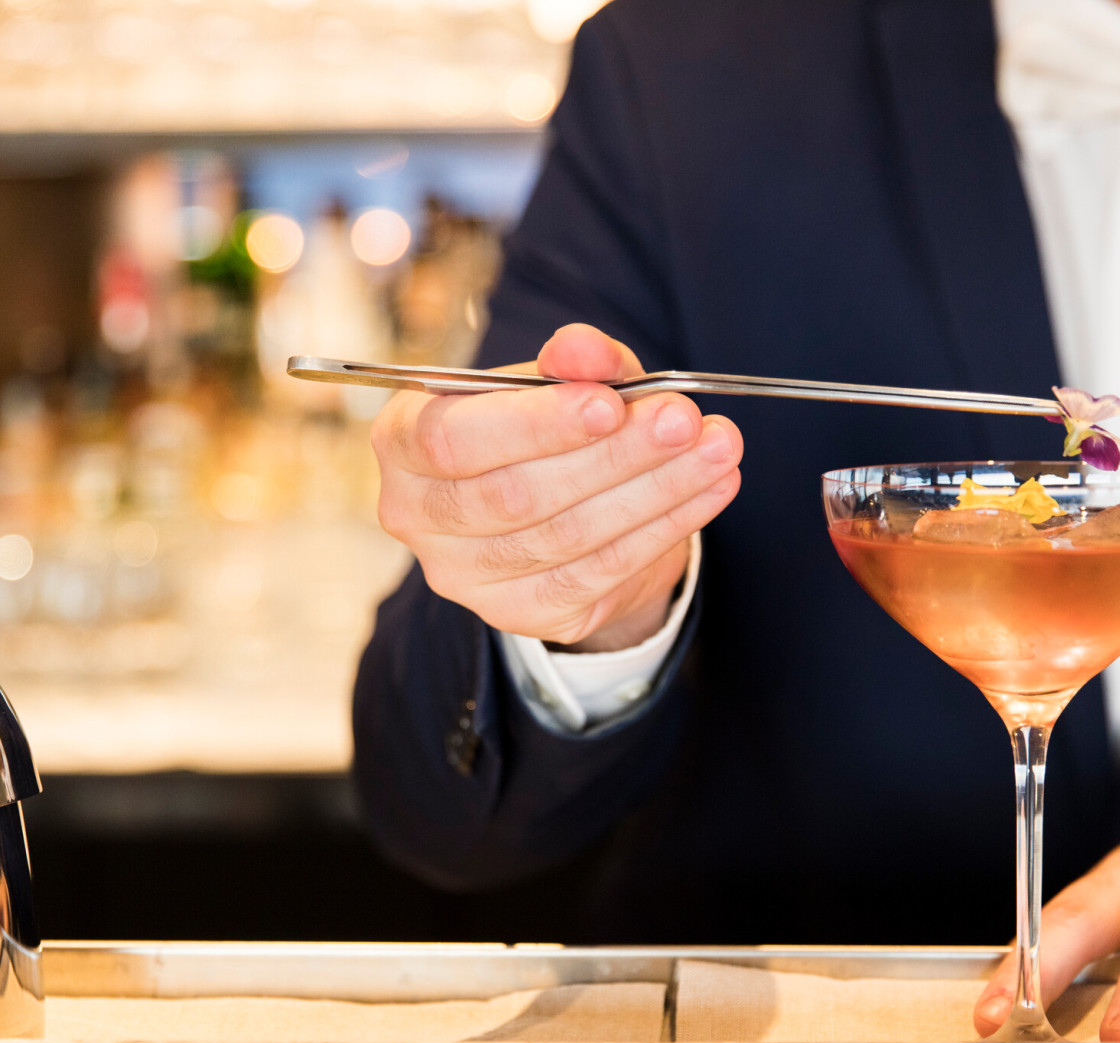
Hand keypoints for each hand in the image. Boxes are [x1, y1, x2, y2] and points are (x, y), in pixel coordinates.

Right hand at [371, 324, 742, 650]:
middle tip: (684, 422)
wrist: (559, 503)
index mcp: (404, 439)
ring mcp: (465, 575)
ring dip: (654, 491)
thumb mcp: (560, 379)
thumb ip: (574, 359)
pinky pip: (597, 573)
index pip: (452, 441)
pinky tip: (708, 491)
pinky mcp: (519, 613)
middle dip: (613, 456)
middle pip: (516, 495)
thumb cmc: (546, 427)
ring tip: (715, 449)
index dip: (534, 426)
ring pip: (566, 537)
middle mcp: (418, 515)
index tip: (611, 403)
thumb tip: (585, 352)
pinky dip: (662, 529)